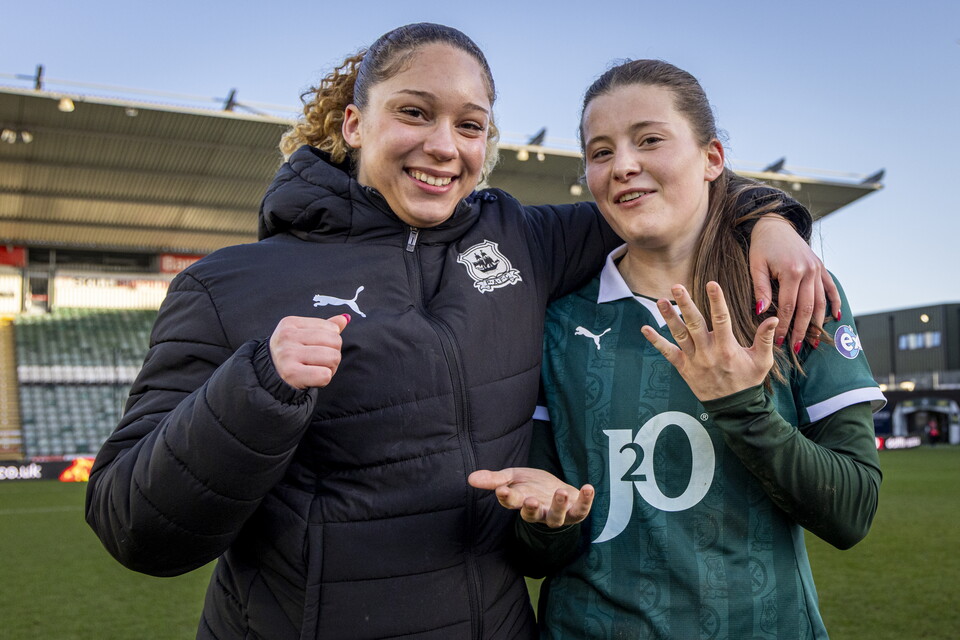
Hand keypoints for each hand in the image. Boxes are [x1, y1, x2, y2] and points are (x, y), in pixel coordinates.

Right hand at [269, 314, 350, 388]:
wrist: (270, 375)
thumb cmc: (291, 353)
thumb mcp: (302, 335)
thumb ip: (324, 327)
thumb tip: (345, 318)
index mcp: (290, 323)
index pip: (331, 328)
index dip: (332, 340)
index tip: (317, 347)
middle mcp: (287, 336)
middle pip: (335, 342)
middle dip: (333, 353)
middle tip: (319, 361)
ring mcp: (288, 354)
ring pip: (333, 358)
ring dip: (331, 367)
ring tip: (317, 368)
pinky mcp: (291, 373)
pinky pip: (325, 375)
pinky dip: (324, 379)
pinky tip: (313, 377)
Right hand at [468, 468, 593, 527]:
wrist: (557, 491)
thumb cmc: (532, 485)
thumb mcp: (512, 477)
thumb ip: (494, 479)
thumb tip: (470, 478)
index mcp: (521, 502)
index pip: (511, 502)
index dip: (506, 497)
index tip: (502, 489)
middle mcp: (538, 512)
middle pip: (533, 516)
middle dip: (531, 509)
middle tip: (530, 500)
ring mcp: (557, 515)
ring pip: (556, 518)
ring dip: (558, 506)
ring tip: (559, 492)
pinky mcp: (575, 512)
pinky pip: (580, 511)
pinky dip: (585, 500)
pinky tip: (588, 487)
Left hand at [641, 282, 777, 400]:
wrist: (733, 408)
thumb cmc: (748, 382)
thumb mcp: (762, 362)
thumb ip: (765, 339)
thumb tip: (772, 317)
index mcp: (727, 348)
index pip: (721, 319)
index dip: (716, 300)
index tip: (711, 283)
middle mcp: (708, 352)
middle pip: (695, 324)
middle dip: (685, 304)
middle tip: (677, 286)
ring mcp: (694, 360)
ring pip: (679, 335)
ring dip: (669, 318)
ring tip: (661, 301)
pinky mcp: (684, 368)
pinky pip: (668, 353)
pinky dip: (656, 341)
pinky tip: (645, 328)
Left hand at [749, 215, 839, 352]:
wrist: (775, 225)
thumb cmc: (761, 246)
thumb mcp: (756, 265)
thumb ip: (761, 289)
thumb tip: (762, 312)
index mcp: (792, 271)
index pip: (789, 306)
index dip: (784, 326)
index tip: (778, 341)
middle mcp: (809, 271)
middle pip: (807, 308)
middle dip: (802, 330)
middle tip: (797, 348)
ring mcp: (818, 269)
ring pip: (821, 301)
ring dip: (818, 323)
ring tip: (814, 340)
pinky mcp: (821, 267)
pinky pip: (830, 288)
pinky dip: (834, 303)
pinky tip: (834, 318)